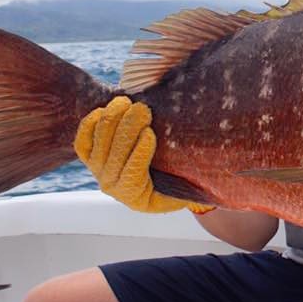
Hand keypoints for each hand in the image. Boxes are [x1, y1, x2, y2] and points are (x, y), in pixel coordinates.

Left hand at [74, 96, 212, 213]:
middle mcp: (114, 187)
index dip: (139, 155)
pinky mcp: (90, 156)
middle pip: (114, 157)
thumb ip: (198, 182)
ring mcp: (99, 171)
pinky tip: (105, 109)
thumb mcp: (192, 184)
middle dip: (127, 130)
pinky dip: (91, 124)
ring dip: (113, 121)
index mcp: (139, 198)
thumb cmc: (182, 178)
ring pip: (99, 145)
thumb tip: (220, 178)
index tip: (150, 134)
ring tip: (128, 102)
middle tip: (143, 109)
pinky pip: (82, 141)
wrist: (160, 174)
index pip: (133, 178)